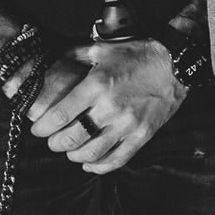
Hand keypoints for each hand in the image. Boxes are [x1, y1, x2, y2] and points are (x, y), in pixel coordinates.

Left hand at [27, 40, 187, 173]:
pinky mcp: (142, 135)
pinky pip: (117, 159)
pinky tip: (90, 162)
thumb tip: (54, 58)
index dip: (43, 128)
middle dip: (56, 144)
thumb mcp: (104, 49)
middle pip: (72, 138)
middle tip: (52, 140)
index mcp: (97, 85)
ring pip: (92, 152)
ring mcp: (128, 124)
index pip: (60, 116)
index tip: (38, 130)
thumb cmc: (140, 55)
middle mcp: (110, 107)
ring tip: (70, 150)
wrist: (176, 63)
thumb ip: (76, 55)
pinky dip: (99, 166)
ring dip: (74, 155)